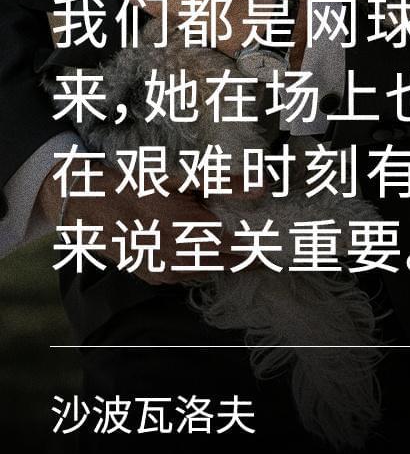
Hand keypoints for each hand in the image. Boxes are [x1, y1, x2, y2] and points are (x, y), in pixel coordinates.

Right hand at [36, 157, 255, 284]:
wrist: (88, 203)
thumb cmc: (137, 183)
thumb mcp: (181, 177)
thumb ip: (224, 183)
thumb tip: (263, 186)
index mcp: (187, 229)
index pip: (236, 246)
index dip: (258, 246)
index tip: (277, 245)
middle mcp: (176, 255)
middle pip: (224, 262)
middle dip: (246, 257)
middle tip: (267, 251)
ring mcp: (163, 270)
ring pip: (206, 272)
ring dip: (225, 263)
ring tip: (246, 254)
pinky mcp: (152, 275)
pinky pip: (187, 275)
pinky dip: (202, 266)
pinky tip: (209, 255)